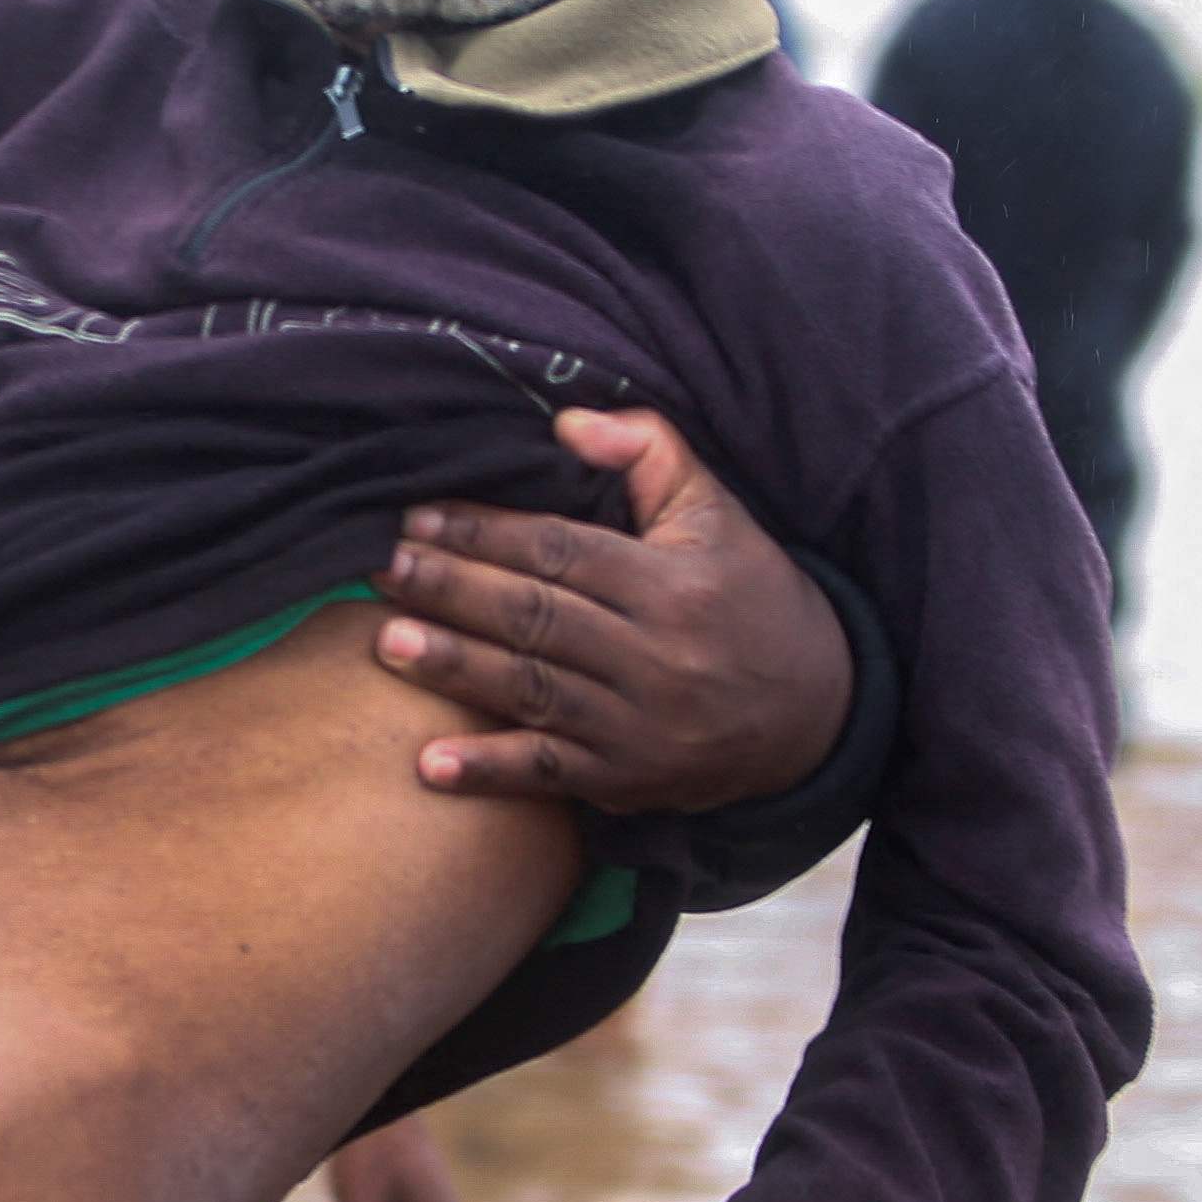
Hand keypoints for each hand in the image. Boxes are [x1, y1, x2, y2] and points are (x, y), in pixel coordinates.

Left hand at [375, 408, 847, 814]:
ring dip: (455, 668)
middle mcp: (656, 656)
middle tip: (382, 569)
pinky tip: (430, 765)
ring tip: (385, 642)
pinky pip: (552, 775)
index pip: (562, 551)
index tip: (418, 517)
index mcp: (673, 583)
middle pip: (537, 617)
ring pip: (534, 690)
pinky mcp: (631, 781)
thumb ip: (649, 451)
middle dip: (453, 590)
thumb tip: (567, 421)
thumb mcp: (718, 512)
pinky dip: (491, 770)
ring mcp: (641, 726)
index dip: (486, 533)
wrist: (819, 712)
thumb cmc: (751, 595)